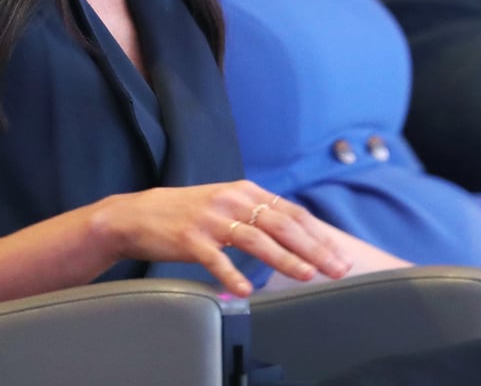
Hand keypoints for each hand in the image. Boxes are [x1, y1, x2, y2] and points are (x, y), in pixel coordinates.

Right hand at [96, 180, 351, 296]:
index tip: (340, 254)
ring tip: (306, 275)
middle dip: (313, 248)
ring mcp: (211, 218)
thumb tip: (298, 235)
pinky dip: (232, 274)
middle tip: (336, 269)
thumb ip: (258, 215)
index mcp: (245, 191)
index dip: (318, 234)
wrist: (140, 214)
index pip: (291, 212)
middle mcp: (231, 199)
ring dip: (284, 258)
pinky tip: (246, 290)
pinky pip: (216, 258)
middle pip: (281, 225)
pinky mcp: (190, 237)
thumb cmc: (188, 213)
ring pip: (255, 239)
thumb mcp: (227, 205)